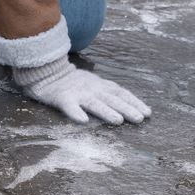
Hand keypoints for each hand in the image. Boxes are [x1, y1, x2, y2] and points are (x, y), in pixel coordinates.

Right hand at [12, 56, 151, 124]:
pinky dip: (75, 113)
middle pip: (111, 99)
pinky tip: (82, 121)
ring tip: (118, 121)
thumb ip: (109, 93)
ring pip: (93, 103)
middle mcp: (92, 88)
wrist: (46, 73)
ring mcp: (77, 92)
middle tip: (140, 119)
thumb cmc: (73, 83)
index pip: (120, 93)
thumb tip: (132, 107)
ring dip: (106, 111)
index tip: (148, 113)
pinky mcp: (61, 98)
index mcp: (100, 85)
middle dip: (126, 108)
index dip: (134, 102)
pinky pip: (69, 106)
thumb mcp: (94, 84)